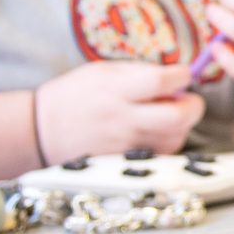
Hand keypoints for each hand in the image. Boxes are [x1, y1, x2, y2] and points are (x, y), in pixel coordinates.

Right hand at [33, 61, 205, 164]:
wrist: (41, 131)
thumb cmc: (75, 94)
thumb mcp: (103, 70)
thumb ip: (140, 73)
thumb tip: (177, 78)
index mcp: (115, 89)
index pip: (161, 82)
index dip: (182, 76)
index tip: (182, 74)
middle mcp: (122, 119)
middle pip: (177, 117)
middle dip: (193, 106)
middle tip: (187, 99)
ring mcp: (125, 144)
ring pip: (174, 138)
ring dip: (181, 125)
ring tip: (166, 115)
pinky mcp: (126, 163)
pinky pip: (161, 154)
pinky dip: (167, 141)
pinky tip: (155, 131)